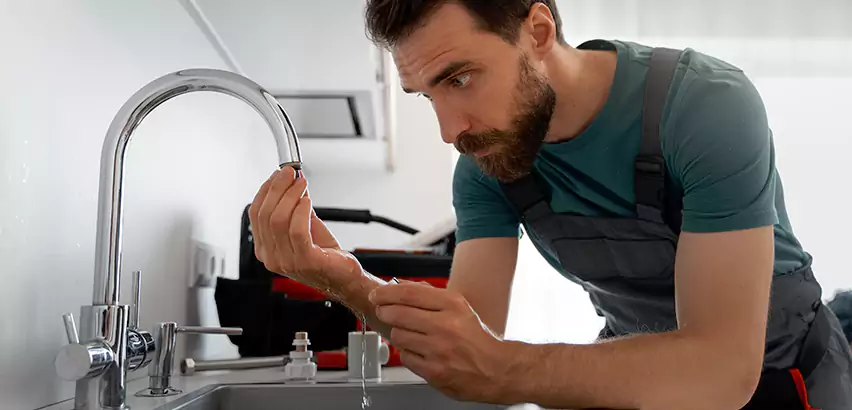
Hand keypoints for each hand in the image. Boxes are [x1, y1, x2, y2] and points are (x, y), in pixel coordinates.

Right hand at [248, 167, 362, 295]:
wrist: (344, 277)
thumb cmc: (325, 256)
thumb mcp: (305, 226)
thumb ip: (295, 207)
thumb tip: (292, 182)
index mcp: (266, 249)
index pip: (256, 214)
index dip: (265, 191)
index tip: (277, 175)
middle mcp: (272, 257)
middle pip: (266, 215)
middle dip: (277, 189)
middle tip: (290, 174)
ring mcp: (287, 261)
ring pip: (279, 220)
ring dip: (291, 196)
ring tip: (302, 184)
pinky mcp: (305, 261)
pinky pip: (297, 230)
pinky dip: (301, 211)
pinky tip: (307, 201)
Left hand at [369, 281, 507, 402]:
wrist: (495, 369)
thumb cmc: (475, 338)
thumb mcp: (459, 308)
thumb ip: (429, 295)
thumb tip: (399, 286)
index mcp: (453, 305)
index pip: (408, 293)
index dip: (386, 293)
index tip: (376, 295)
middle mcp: (446, 325)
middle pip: (397, 313)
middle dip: (385, 312)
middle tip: (384, 312)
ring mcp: (438, 349)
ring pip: (398, 336)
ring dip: (398, 334)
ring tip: (411, 335)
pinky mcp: (434, 371)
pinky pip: (405, 356)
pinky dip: (408, 353)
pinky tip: (419, 351)